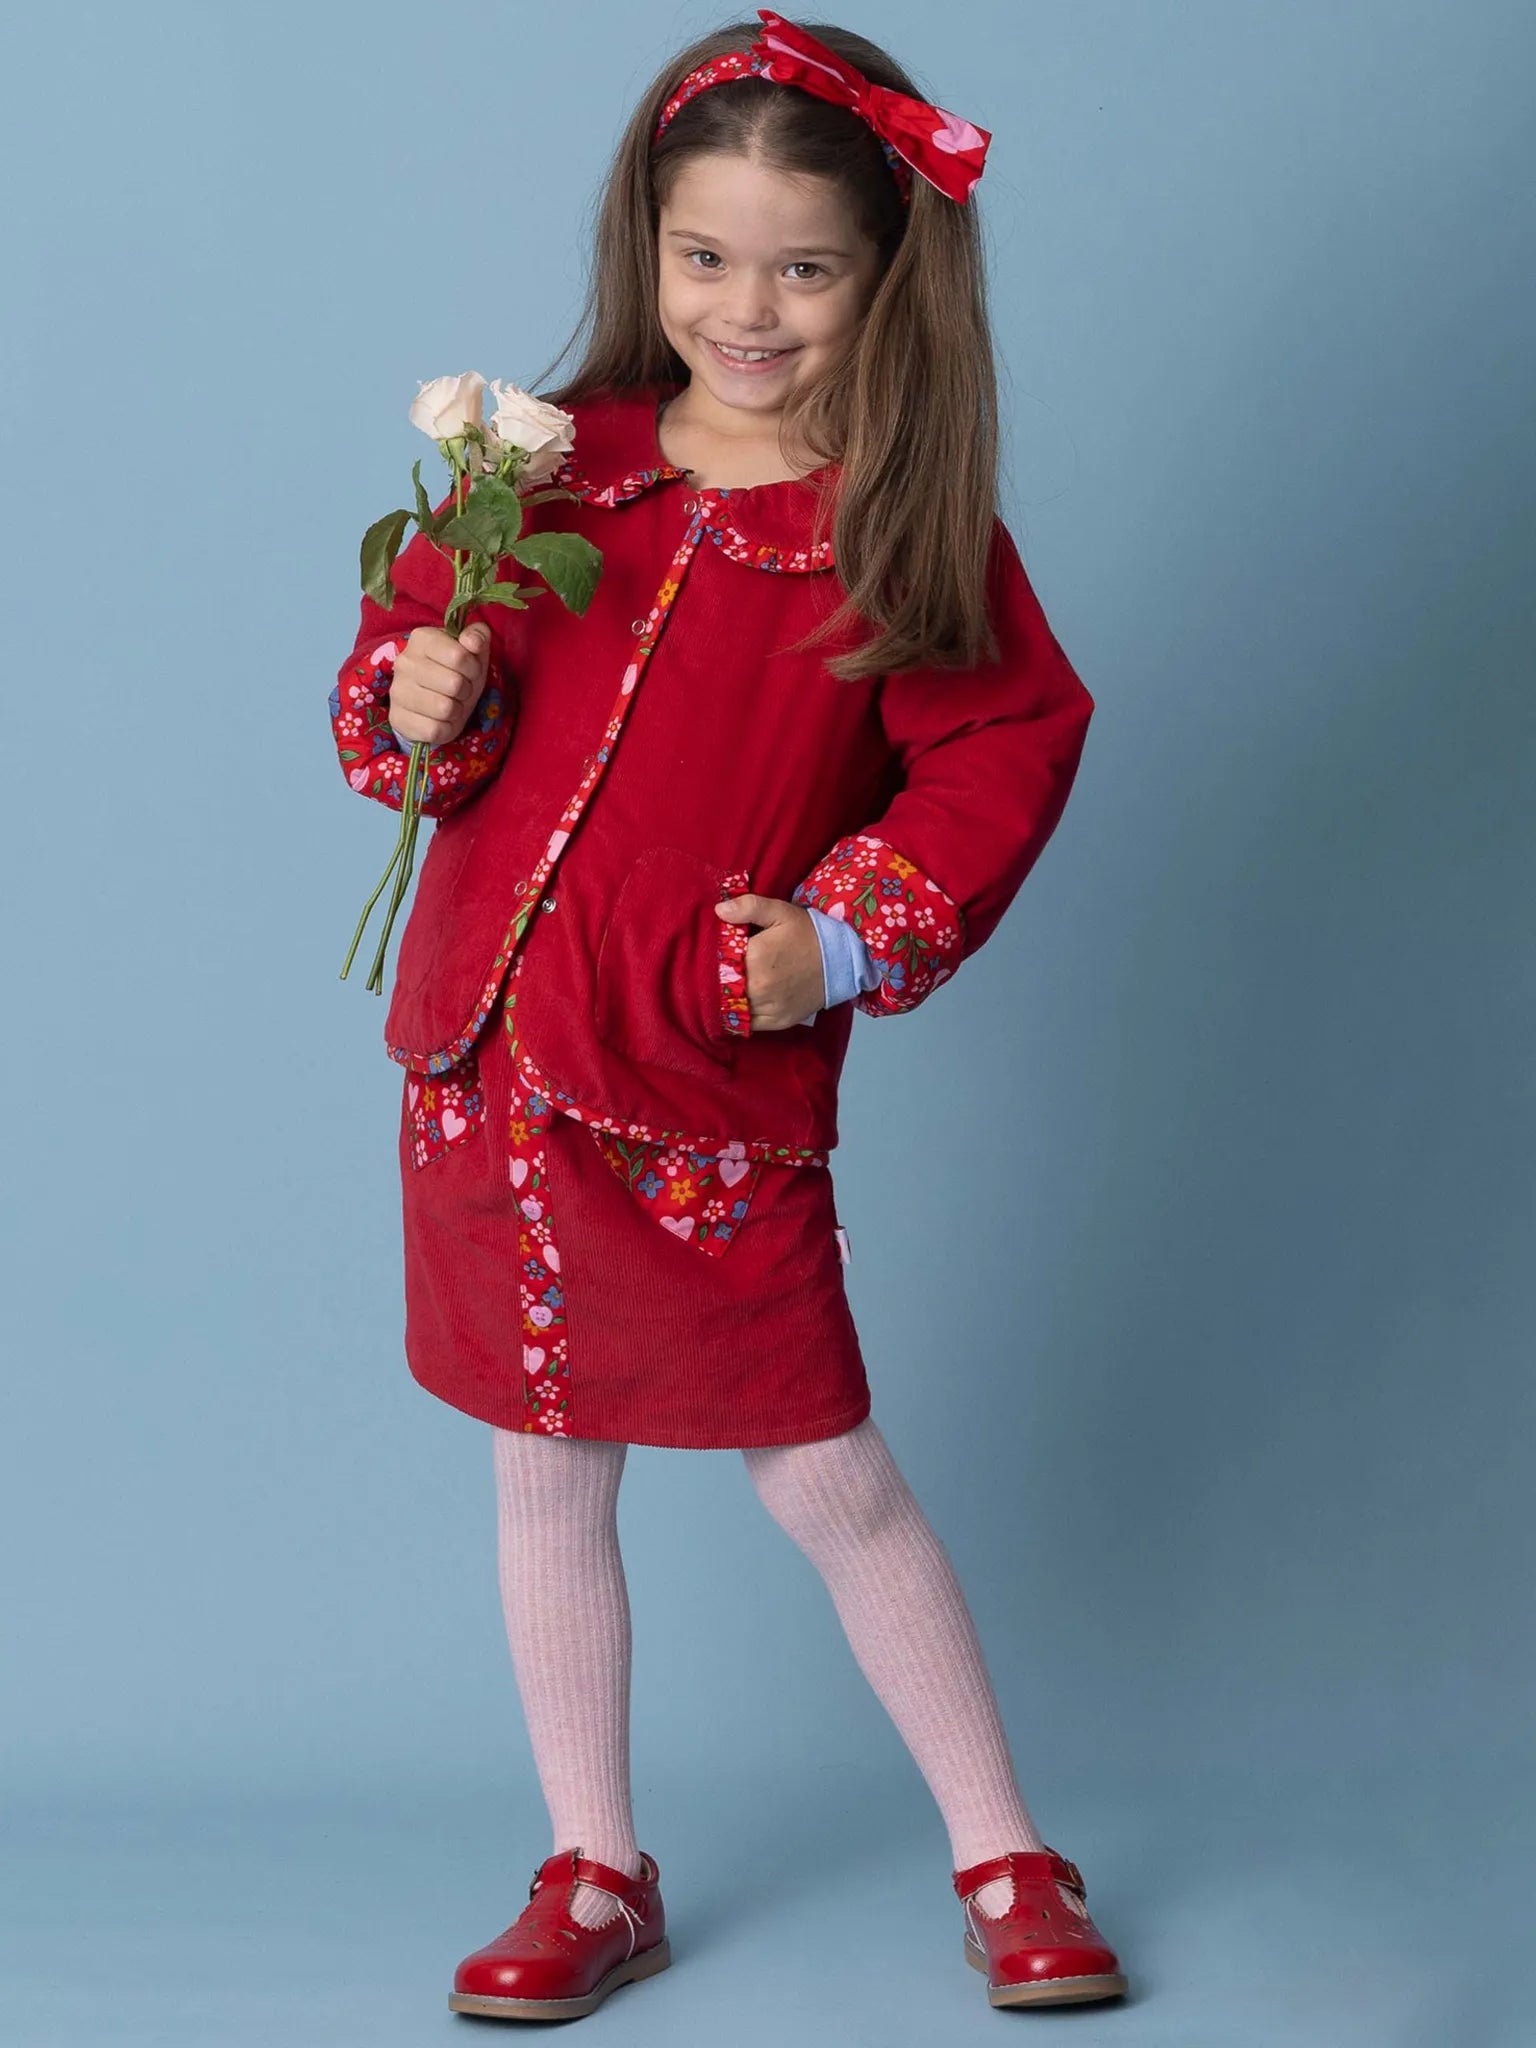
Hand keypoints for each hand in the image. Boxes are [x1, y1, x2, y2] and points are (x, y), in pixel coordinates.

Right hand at [387, 621, 492, 745]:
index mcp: (422, 638)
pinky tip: (440, 719)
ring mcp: (397, 691)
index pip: (459, 656)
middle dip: (466, 690)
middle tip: (460, 690)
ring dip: (457, 710)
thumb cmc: (458, 672)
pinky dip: (446, 729)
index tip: (469, 670)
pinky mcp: (397, 719)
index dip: (473, 668)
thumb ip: (478, 636)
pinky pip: (435, 730)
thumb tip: (472, 641)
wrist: (435, 701)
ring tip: (450, 703)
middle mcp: (404, 662)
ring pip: (445, 709)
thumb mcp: (474, 651)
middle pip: (454, 684)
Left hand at [713, 892, 821, 1030]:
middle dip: (719, 980)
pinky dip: (742, 1016)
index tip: (717, 955)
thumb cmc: (808, 933)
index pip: (718, 964)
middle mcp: (759, 988)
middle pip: (722, 989)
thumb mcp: (780, 911)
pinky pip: (749, 1025)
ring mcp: (769, 1008)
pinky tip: (740, 1004)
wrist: (843, 958)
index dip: (714, 960)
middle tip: (720, 972)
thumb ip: (748, 907)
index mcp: (755, 958)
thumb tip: (719, 911)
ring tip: (728, 988)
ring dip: (727, 1000)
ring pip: (733, 1010)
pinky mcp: (779, 1022)